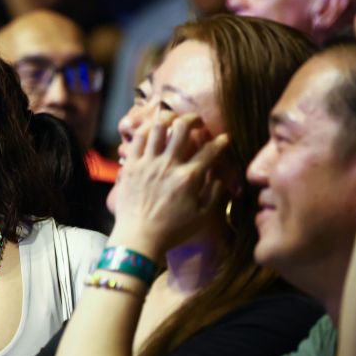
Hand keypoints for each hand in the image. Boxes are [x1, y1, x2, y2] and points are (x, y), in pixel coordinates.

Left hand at [109, 113, 230, 257]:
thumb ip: (215, 194)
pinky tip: (152, 130)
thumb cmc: (171, 231)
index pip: (210, 150)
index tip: (224, 139)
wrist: (138, 237)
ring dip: (168, 118)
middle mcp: (168, 165)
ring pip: (158, 127)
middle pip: (182, 128)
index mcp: (188, 178)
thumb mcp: (202, 216)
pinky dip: (146, 129)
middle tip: (197, 122)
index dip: (221, 141)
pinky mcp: (131, 165)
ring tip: (174, 120)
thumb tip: (220, 177)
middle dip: (193, 119)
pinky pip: (137, 138)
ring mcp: (147, 163)